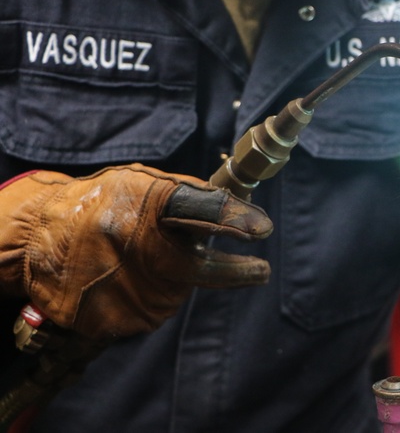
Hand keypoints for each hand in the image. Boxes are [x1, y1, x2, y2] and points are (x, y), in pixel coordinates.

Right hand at [0, 164, 271, 339]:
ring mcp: (116, 283)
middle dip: (233, 272)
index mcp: (143, 200)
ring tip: (140, 261)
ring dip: (174, 282)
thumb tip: (244, 213)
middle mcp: (131, 242)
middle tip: (260, 272)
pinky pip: (149, 313)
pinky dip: (148, 298)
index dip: (231, 218)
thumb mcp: (144, 182)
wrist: (37, 233)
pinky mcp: (104, 317)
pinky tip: (124, 280)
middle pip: (196, 267)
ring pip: (175, 293)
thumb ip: (190, 198)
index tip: (263, 229)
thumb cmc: (105, 203)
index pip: (196, 207)